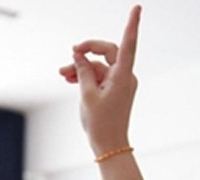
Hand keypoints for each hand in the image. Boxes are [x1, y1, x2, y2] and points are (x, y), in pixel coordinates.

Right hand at [58, 5, 140, 155]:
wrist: (109, 146)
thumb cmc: (101, 123)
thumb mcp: (87, 95)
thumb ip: (83, 71)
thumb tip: (80, 56)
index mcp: (123, 75)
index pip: (128, 43)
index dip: (132, 24)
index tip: (137, 8)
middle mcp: (125, 76)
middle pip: (107, 52)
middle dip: (87, 52)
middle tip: (71, 53)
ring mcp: (120, 83)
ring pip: (98, 66)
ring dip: (81, 67)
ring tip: (62, 73)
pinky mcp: (114, 90)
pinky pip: (99, 76)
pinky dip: (85, 76)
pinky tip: (70, 78)